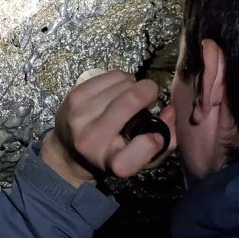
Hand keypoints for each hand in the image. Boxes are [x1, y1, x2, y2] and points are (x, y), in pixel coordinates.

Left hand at [40, 70, 176, 187]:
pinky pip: (110, 75)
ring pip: (121, 83)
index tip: (156, 135)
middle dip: (149, 92)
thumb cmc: (113, 155)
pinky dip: (122, 78)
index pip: (144, 146)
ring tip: (131, 98)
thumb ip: (166, 142)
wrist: (69, 152)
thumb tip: (170, 111)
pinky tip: (119, 90)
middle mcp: (92, 139)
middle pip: (130, 100)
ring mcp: (79, 115)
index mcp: (112, 162)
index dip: (157, 136)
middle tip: (150, 98)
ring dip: (134, 85)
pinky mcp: (74, 96)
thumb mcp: (142, 159)